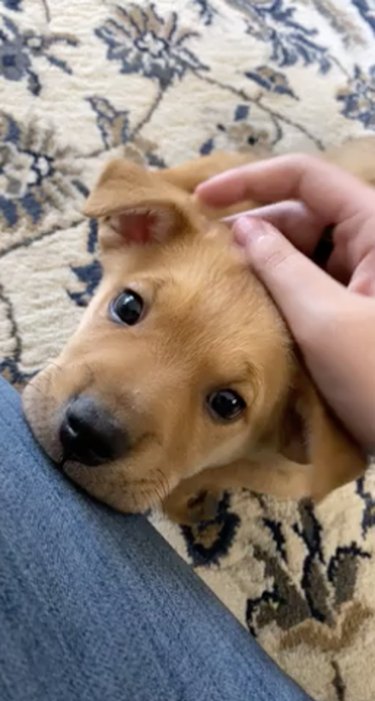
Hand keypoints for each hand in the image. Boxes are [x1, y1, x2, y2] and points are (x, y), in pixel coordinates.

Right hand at [197, 155, 374, 451]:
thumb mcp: (323, 319)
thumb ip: (279, 266)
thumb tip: (241, 227)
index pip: (308, 177)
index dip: (252, 179)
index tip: (202, 198)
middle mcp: (372, 241)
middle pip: (303, 213)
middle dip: (254, 227)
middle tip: (204, 252)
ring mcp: (366, 274)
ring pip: (304, 249)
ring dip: (263, 261)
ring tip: (221, 278)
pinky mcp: (356, 304)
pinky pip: (311, 280)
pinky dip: (279, 287)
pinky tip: (249, 302)